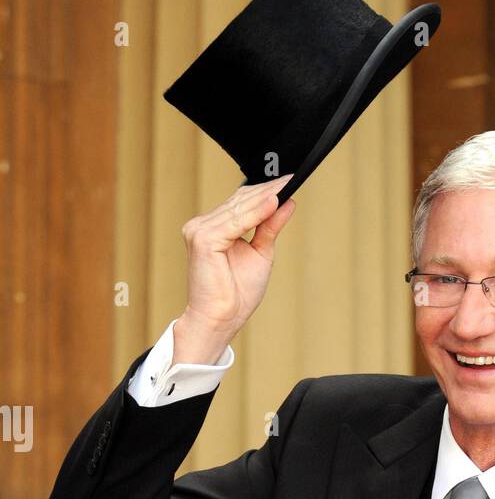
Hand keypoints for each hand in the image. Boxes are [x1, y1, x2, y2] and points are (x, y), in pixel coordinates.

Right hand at [177, 175, 297, 345]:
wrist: (221, 319)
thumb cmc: (236, 294)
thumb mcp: (261, 253)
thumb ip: (270, 227)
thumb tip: (288, 202)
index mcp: (213, 228)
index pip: (240, 202)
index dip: (264, 191)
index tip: (288, 181)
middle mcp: (202, 226)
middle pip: (239, 201)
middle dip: (267, 191)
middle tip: (290, 180)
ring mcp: (200, 230)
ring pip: (238, 208)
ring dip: (264, 198)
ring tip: (284, 188)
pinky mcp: (203, 238)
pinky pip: (235, 221)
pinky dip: (255, 212)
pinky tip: (272, 203)